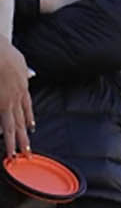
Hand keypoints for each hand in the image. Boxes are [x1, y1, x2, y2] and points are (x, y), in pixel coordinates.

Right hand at [0, 40, 30, 156]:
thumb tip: (30, 74)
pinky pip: (2, 119)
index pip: (27, 107)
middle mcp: (15, 97)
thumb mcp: (21, 62)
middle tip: (27, 153)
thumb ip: (24, 70)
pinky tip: (2, 137)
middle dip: (23, 138)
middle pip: (20, 121)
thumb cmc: (5, 52)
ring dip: (12, 140)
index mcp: (22, 87)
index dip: (29, 119)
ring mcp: (5, 100)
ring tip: (14, 154)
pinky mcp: (0, 102)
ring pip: (9, 124)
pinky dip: (2, 128)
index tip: (31, 128)